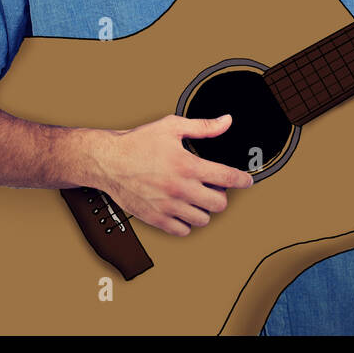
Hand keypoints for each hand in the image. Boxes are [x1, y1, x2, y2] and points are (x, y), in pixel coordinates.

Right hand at [90, 113, 253, 236]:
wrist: (108, 161)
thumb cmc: (136, 144)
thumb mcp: (172, 127)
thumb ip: (203, 127)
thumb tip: (225, 122)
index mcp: (187, 166)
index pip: (227, 178)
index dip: (242, 180)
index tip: (246, 181)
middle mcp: (180, 189)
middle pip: (218, 203)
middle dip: (221, 194)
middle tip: (214, 186)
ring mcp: (168, 206)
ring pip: (203, 219)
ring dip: (205, 209)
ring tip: (197, 197)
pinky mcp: (156, 218)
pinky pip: (183, 230)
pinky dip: (187, 222)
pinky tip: (183, 208)